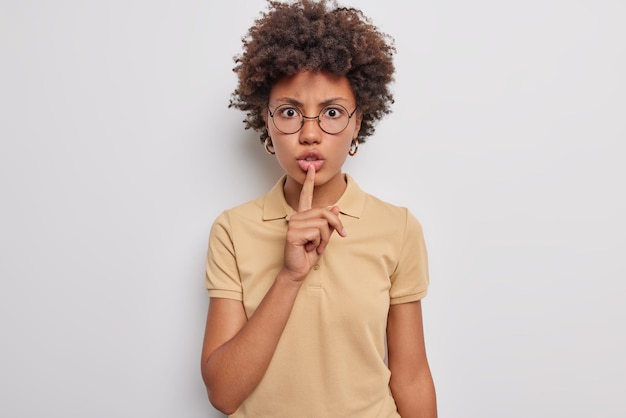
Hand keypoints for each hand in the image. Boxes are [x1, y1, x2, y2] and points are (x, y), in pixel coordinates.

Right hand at [281, 166, 345, 281]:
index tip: (311, 168)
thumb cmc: (308, 255)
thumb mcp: (324, 238)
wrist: (297, 270)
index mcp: (303, 216)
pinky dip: (318, 243)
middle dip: (336, 226)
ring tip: (315, 247)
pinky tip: (309, 248)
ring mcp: (293, 223)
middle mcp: (297, 217)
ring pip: (323, 224)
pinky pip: (317, 233)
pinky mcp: (293, 232)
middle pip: (325, 212)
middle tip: (335, 239)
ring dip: (325, 239)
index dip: (309, 182)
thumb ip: (329, 224)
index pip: (306, 196)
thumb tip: (337, 208)